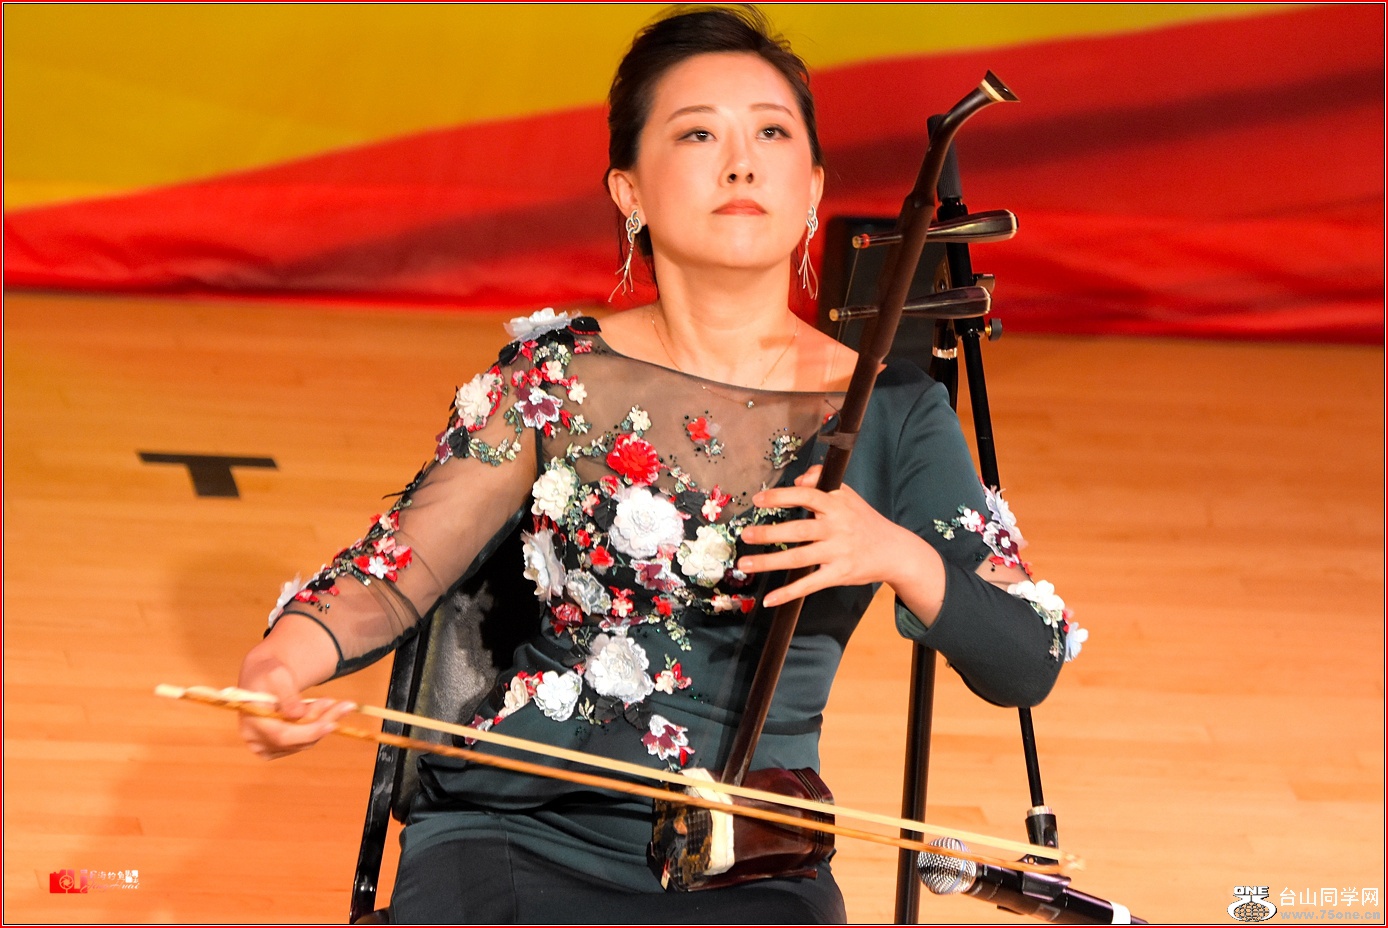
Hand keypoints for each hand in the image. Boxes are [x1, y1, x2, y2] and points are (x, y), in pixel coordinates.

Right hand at [237, 659, 355, 760]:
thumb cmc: (269, 673)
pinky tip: (322, 709)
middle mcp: (256, 741)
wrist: (263, 679)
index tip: (333, 724)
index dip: (309, 732)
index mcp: (251, 724)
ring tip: (331, 701)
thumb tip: (298, 715)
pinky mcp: (278, 748)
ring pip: (304, 742)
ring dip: (323, 722)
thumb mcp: (278, 675)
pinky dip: (316, 726)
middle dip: (323, 722)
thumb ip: (288, 695)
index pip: (282, 736)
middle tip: (346, 705)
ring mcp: (267, 748)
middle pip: (297, 740)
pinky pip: (303, 741)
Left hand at [737, 465, 942, 610]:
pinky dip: (788, 593)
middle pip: (799, 530)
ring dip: (769, 562)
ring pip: (799, 558)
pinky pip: (809, 585)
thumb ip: (821, 481)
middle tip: (745, 535)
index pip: (807, 496)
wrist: (894, 550)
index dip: (781, 497)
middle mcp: (836, 528)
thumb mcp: (847, 494)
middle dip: (769, 533)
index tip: (758, 500)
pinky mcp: (838, 575)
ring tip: (745, 564)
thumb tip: (797, 480)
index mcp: (837, 505)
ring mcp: (837, 553)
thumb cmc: (864, 520)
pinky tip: (769, 599)